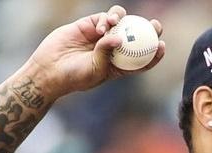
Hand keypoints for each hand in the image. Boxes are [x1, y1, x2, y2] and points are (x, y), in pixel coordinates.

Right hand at [28, 5, 165, 95]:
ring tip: (116, 23)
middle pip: (137, 36)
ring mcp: (102, 36)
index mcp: (119, 65)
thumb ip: (106, 53)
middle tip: (154, 25)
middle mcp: (113, 49)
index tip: (161, 46)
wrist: (50, 69)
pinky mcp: (90, 25)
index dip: (154, 53)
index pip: (142, 59)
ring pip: (121, 22)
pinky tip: (101, 28)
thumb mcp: (95, 69)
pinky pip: (103, 18)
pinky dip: (105, 20)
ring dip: (123, 19)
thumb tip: (120, 37)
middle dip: (149, 29)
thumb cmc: (74, 76)